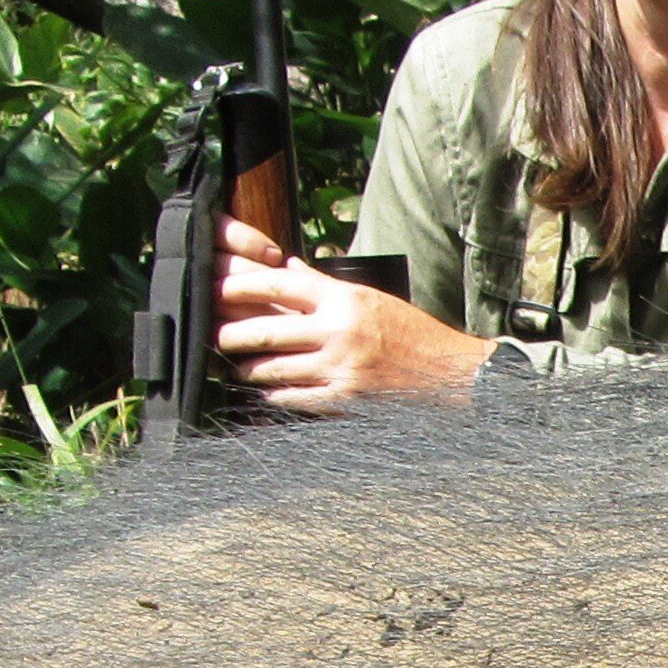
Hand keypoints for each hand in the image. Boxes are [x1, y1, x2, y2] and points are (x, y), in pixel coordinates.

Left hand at [215, 218, 493, 407]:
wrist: (451, 374)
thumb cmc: (413, 333)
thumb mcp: (371, 299)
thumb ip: (326, 286)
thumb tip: (289, 269)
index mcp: (344, 299)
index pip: (278, 285)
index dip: (241, 287)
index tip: (218, 289)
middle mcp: (338, 330)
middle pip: (266, 330)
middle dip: (232, 335)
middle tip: (216, 336)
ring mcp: (340, 367)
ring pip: (274, 368)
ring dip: (248, 369)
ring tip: (238, 367)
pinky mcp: (344, 399)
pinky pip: (294, 397)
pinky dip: (274, 394)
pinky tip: (266, 391)